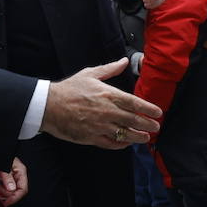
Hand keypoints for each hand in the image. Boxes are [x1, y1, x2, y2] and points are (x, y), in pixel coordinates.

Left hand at [0, 158, 28, 206]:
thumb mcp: (2, 167)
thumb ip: (7, 177)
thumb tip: (11, 189)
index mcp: (21, 171)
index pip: (22, 189)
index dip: (15, 198)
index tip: (7, 203)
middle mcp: (18, 174)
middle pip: (17, 191)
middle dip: (7, 195)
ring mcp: (13, 176)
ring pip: (11, 190)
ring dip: (3, 193)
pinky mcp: (7, 177)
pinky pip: (7, 187)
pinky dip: (1, 190)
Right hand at [41, 59, 161, 148]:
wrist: (48, 105)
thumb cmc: (69, 89)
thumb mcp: (90, 74)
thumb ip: (110, 69)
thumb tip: (124, 61)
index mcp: (108, 94)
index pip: (134, 103)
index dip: (148, 109)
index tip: (158, 112)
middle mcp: (107, 111)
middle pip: (133, 120)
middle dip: (148, 125)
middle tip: (156, 127)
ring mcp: (100, 126)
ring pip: (125, 134)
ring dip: (138, 137)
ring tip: (145, 137)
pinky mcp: (92, 137)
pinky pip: (111, 144)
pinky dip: (121, 144)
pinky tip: (126, 143)